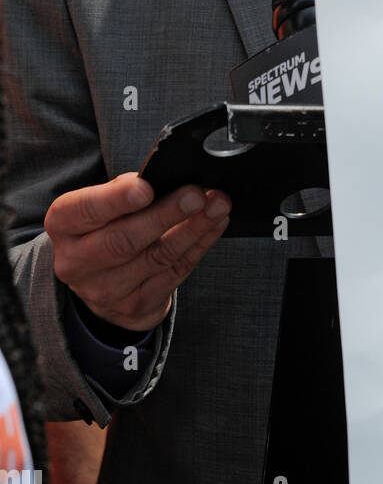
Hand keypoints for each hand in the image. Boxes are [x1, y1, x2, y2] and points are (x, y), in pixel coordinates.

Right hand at [46, 172, 230, 333]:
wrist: (101, 277)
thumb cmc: (107, 223)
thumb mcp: (102, 202)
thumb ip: (126, 190)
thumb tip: (166, 178)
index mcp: (64, 224)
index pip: (86, 210)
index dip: (116, 200)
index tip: (146, 188)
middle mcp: (77, 262)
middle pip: (123, 240)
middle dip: (165, 215)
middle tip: (196, 195)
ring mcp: (105, 290)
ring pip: (156, 257)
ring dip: (193, 229)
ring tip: (217, 205)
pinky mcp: (136, 305)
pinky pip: (174, 272)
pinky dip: (199, 245)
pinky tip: (214, 225)